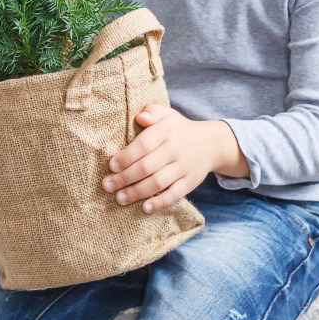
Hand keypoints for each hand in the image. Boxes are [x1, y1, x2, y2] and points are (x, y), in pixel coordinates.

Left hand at [101, 104, 218, 213]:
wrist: (211, 143)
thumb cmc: (179, 130)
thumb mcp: (168, 115)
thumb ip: (152, 112)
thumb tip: (140, 117)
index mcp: (166, 131)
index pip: (143, 144)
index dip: (126, 156)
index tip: (111, 165)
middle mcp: (175, 149)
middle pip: (147, 166)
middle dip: (124, 178)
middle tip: (107, 186)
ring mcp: (184, 167)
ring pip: (158, 182)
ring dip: (136, 192)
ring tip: (119, 198)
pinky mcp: (190, 182)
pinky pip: (175, 194)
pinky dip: (159, 202)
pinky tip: (145, 207)